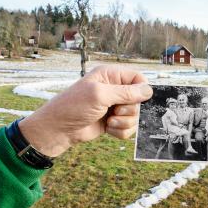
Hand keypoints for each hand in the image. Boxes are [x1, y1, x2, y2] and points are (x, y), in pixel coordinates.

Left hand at [19, 65, 152, 156]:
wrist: (59, 130)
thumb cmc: (73, 107)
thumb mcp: (100, 95)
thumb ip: (126, 93)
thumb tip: (148, 91)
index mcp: (111, 76)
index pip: (139, 79)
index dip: (141, 90)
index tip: (135, 100)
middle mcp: (114, 89)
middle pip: (140, 100)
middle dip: (130, 110)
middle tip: (114, 111)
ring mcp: (114, 106)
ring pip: (135, 116)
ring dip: (125, 122)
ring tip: (109, 122)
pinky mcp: (113, 121)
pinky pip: (129, 128)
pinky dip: (121, 131)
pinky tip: (108, 129)